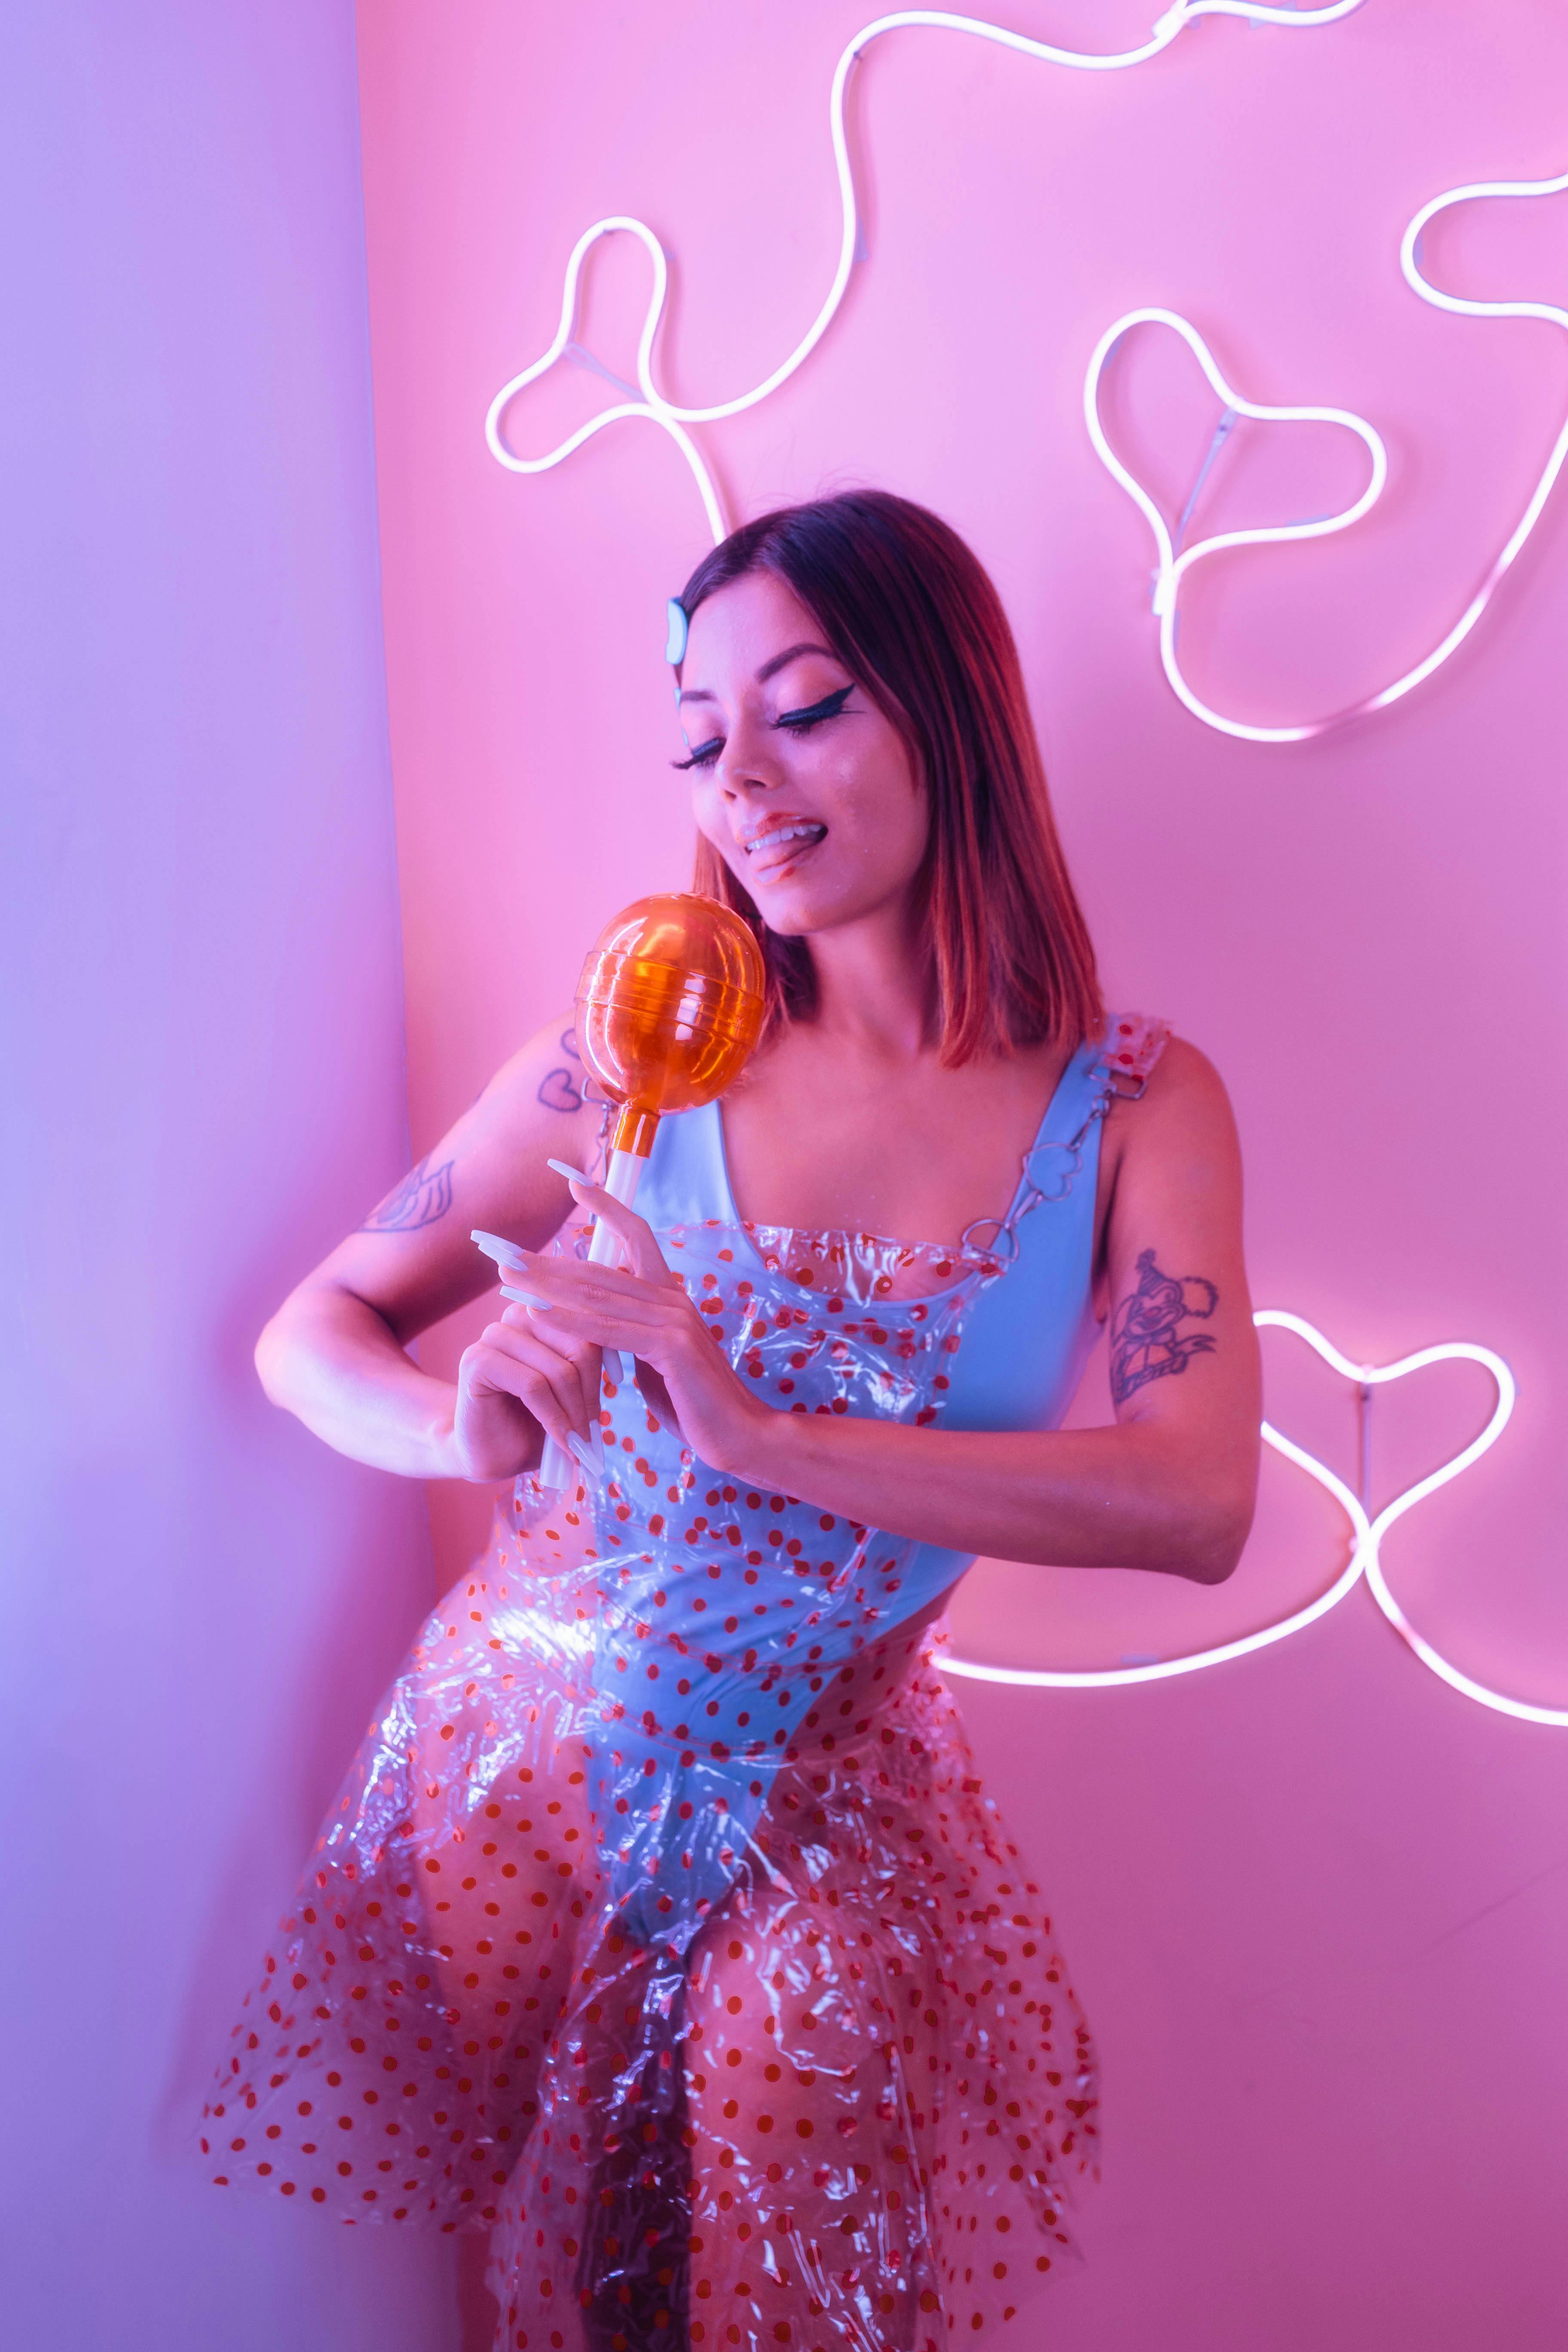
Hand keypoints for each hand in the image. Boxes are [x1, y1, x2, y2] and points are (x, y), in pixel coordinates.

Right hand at [448, 1286, 603, 1483]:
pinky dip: (554, 1419)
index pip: (592, 1322)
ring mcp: (495, 1335)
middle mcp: (519, 1314)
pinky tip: (563, 1443)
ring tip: (581, 1443)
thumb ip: (593, 1360)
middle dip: (592, 1393)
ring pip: (558, 1369)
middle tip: (595, 1431)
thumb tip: (633, 1342)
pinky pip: (533, 1386)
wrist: (493, 1452)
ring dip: (575, 1412)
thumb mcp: (575, 1386)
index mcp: (545, 1309)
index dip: (608, 1359)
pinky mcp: (477, 1361)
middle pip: (580, 1344)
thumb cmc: (538, 1419)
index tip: (619, 1386)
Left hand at [499, 1176, 774, 1475]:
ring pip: (598, 1295)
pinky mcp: (670, 1347)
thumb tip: (602, 1320)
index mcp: (670, 1297)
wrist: (740, 1433)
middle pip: (601, 1267)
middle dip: (548, 1261)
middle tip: (503, 1251)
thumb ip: (632, 1334)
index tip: (574, 1182)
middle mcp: (673, 1299)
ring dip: (547, 1286)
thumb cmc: (696, 1402)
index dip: (606, 1206)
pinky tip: (536, 1315)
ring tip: (506, 1277)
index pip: (636, 1237)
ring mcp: (674, 1320)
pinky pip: (608, 1330)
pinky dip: (568, 1321)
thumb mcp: (657, 1360)